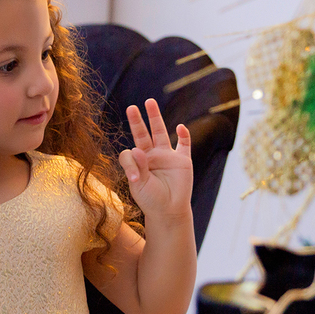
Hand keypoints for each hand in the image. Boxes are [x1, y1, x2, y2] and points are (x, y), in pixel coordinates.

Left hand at [119, 98, 192, 219]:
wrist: (169, 211)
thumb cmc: (151, 199)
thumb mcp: (139, 185)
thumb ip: (138, 168)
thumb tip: (137, 148)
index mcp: (138, 162)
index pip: (130, 153)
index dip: (130, 162)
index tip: (134, 178)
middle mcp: (152, 155)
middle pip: (143, 134)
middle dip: (137, 121)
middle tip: (131, 108)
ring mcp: (167, 156)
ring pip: (161, 132)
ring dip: (155, 118)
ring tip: (149, 102)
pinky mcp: (183, 160)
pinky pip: (184, 144)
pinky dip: (184, 135)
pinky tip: (180, 127)